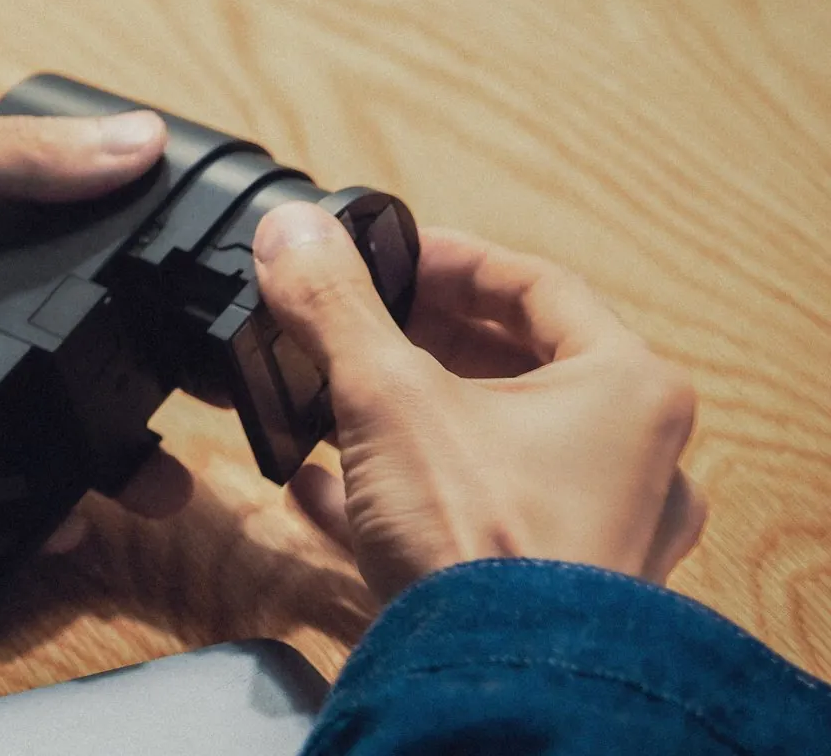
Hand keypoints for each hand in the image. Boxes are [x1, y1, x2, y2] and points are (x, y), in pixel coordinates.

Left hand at [0, 102, 193, 542]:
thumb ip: (6, 155)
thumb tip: (139, 141)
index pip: (85, 240)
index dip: (150, 273)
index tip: (213, 312)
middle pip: (82, 343)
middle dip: (148, 386)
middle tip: (205, 420)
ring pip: (46, 418)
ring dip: (107, 454)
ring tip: (154, 488)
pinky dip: (32, 502)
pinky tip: (65, 522)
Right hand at [252, 202, 706, 601]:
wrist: (491, 685)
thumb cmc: (482, 541)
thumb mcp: (388, 394)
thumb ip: (336, 307)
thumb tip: (290, 233)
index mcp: (626, 389)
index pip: (536, 285)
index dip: (449, 260)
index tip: (386, 256)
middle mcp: (630, 458)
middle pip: (514, 364)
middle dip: (418, 340)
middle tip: (355, 320)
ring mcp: (593, 529)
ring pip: (489, 443)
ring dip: (404, 415)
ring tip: (331, 397)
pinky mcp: (542, 588)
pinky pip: (467, 516)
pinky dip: (398, 491)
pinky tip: (319, 487)